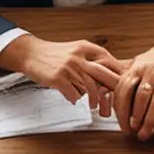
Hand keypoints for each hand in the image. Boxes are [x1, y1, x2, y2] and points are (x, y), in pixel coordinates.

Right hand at [0, 36, 125, 111]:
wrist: (31, 53)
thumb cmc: (53, 54)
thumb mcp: (74, 50)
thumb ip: (90, 59)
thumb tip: (108, 73)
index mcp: (84, 47)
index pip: (108, 60)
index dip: (117, 73)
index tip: (122, 84)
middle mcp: (78, 56)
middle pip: (102, 76)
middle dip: (109, 91)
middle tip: (111, 101)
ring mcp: (68, 67)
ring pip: (89, 88)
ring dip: (92, 100)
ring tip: (92, 105)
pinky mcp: (58, 78)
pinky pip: (73, 94)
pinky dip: (75, 99)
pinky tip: (73, 99)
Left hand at [111, 38, 153, 143]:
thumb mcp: (139, 62)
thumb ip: (125, 75)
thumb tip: (106, 85)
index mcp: (137, 68)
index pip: (123, 90)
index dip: (120, 108)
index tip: (120, 119)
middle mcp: (150, 75)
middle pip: (139, 100)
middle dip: (133, 118)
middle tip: (130, 131)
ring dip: (148, 123)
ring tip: (143, 134)